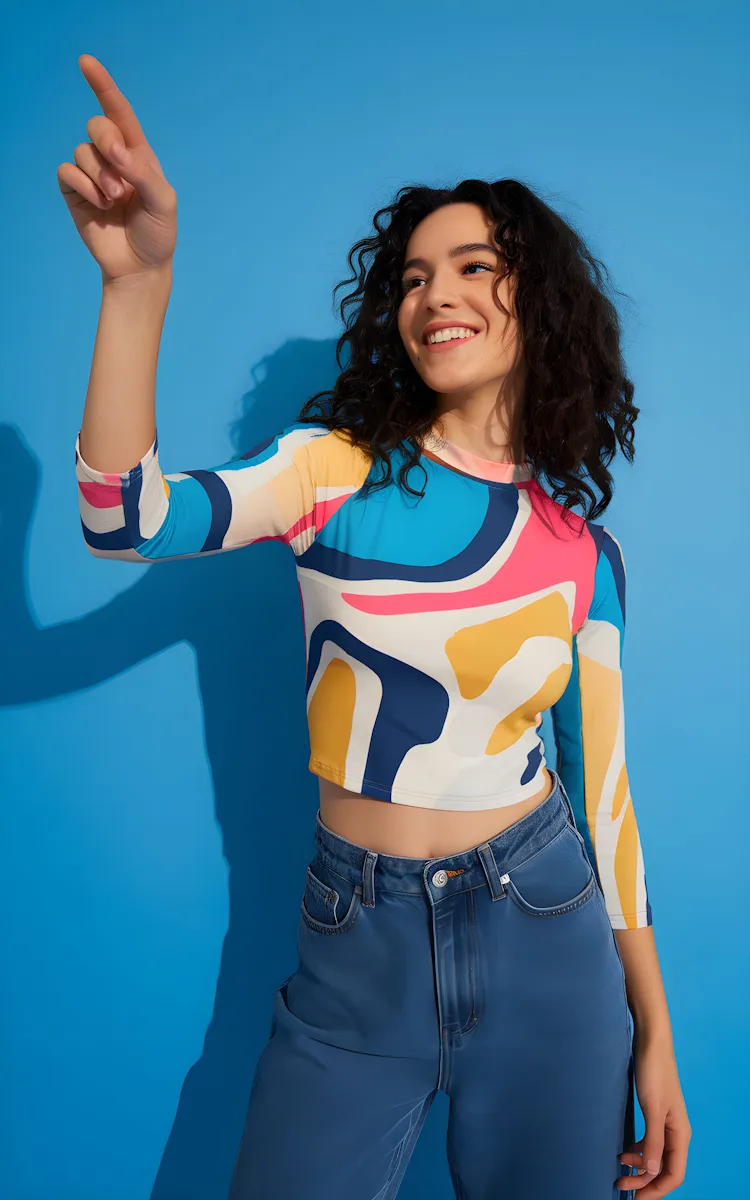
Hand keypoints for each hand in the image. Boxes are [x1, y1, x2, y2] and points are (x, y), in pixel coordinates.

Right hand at [57, 54, 176, 282]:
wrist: (140, 267)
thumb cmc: (157, 234)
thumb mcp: (163, 202)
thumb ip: (143, 173)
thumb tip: (116, 152)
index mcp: (138, 153)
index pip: (119, 112)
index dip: (102, 86)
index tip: (86, 62)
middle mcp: (113, 158)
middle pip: (97, 125)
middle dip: (107, 143)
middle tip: (122, 178)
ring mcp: (92, 174)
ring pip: (82, 152)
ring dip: (100, 177)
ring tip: (116, 202)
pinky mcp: (75, 191)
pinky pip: (67, 172)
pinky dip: (84, 187)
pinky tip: (100, 206)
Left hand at [616, 1036, 690, 1194]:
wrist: (650, 1042)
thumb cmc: (653, 1072)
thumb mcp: (652, 1108)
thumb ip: (654, 1141)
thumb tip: (653, 1171)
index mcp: (680, 1134)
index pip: (674, 1174)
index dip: (657, 1191)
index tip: (636, 1199)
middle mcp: (676, 1132)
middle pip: (664, 1169)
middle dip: (645, 1182)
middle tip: (621, 1186)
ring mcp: (665, 1123)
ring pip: (655, 1157)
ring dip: (640, 1168)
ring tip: (619, 1171)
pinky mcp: (654, 1114)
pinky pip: (649, 1142)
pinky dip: (638, 1151)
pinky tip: (624, 1153)